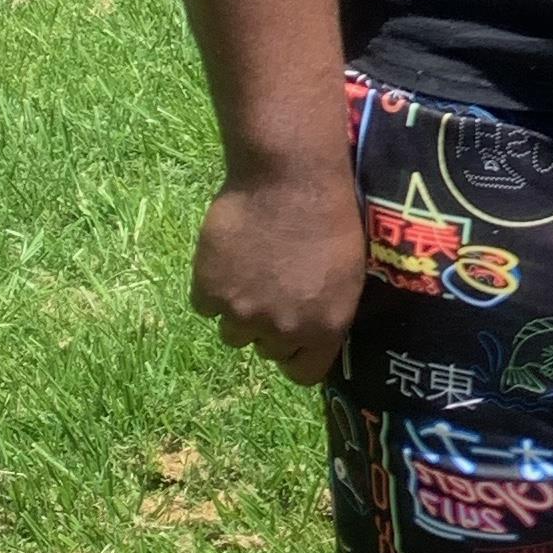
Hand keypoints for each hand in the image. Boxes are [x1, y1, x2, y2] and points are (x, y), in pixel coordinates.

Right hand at [191, 163, 366, 384]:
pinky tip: (227, 259)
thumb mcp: (348, 273)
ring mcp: (242, 312)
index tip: (293, 340)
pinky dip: (212, 286)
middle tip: (271, 291)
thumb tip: (311, 330)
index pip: (304, 374)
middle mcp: (283, 329)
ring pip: (232, 334)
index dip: (297, 356)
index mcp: (325, 328)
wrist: (290, 178)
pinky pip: (204, 305)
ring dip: (238, 311)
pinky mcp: (209, 291)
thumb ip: (327, 311)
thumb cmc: (332, 216)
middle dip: (269, 328)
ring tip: (248, 274)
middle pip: (267, 350)